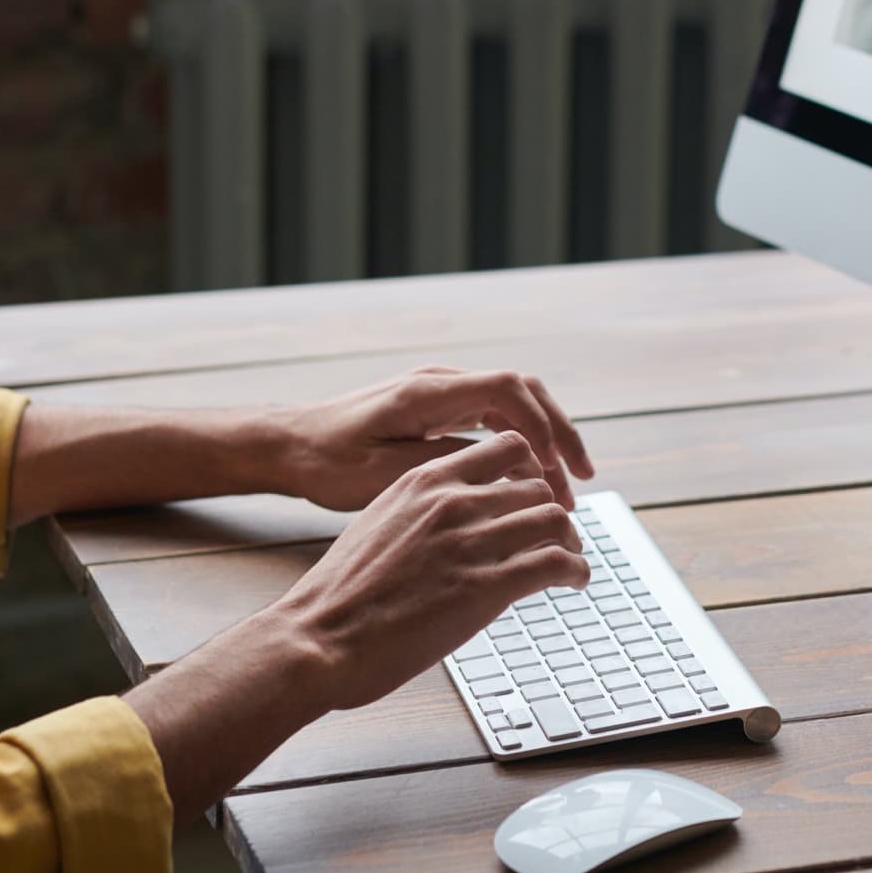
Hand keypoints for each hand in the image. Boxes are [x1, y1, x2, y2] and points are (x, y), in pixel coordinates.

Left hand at [272, 366, 594, 512]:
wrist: (288, 446)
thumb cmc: (326, 463)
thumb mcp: (384, 474)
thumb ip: (447, 466)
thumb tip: (508, 472)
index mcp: (428, 393)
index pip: (507, 390)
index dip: (543, 428)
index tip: (559, 472)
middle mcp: (439, 384)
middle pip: (522, 391)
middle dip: (558, 432)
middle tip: (583, 479)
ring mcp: (438, 394)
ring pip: (511, 405)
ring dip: (543, 440)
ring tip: (564, 489)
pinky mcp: (435, 410)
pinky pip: (491, 418)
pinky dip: (518, 445)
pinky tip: (528, 481)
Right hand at [275, 430, 592, 709]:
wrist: (316, 638)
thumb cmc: (339, 594)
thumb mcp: (378, 525)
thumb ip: (420, 513)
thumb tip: (451, 522)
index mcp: (423, 480)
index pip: (505, 448)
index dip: (531, 472)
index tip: (537, 496)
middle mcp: (450, 501)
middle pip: (536, 485)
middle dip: (553, 510)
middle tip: (560, 536)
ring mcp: (469, 542)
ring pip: (554, 519)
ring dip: (571, 541)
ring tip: (571, 559)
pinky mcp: (485, 588)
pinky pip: (556, 563)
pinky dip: (576, 570)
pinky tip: (574, 582)